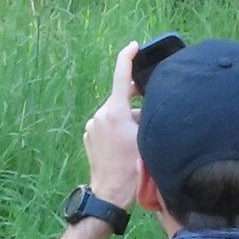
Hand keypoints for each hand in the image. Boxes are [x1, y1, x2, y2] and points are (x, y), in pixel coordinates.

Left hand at [83, 41, 142, 208]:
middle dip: (135, 102)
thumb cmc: (132, 167)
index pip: (120, 74)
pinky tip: (124, 144)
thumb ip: (145, 116)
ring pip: (114, 112)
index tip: (134, 46)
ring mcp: (92, 125)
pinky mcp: (88, 135)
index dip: (127, 56)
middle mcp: (100, 114)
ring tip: (137, 138)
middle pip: (120, 97)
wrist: (110, 192)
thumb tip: (146, 106)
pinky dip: (116, 127)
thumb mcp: (146, 137)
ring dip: (126, 117)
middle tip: (150, 111)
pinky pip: (105, 124)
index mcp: (114, 111)